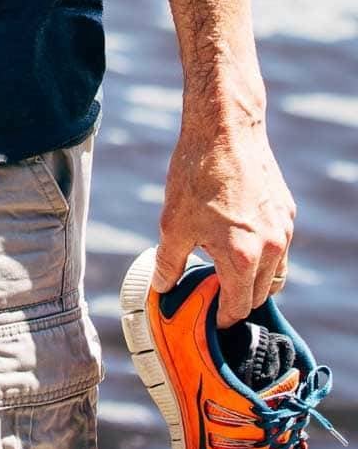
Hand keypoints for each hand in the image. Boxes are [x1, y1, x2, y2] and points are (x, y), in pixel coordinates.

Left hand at [151, 120, 294, 328]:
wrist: (225, 129)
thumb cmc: (197, 174)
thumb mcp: (173, 223)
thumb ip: (169, 262)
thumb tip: (162, 287)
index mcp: (242, 258)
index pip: (238, 308)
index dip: (221, 318)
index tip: (209, 319)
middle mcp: (270, 248)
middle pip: (260, 295)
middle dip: (237, 301)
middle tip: (213, 294)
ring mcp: (282, 229)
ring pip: (275, 273)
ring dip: (255, 280)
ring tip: (226, 269)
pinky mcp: (286, 211)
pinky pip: (279, 247)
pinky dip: (263, 254)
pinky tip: (238, 238)